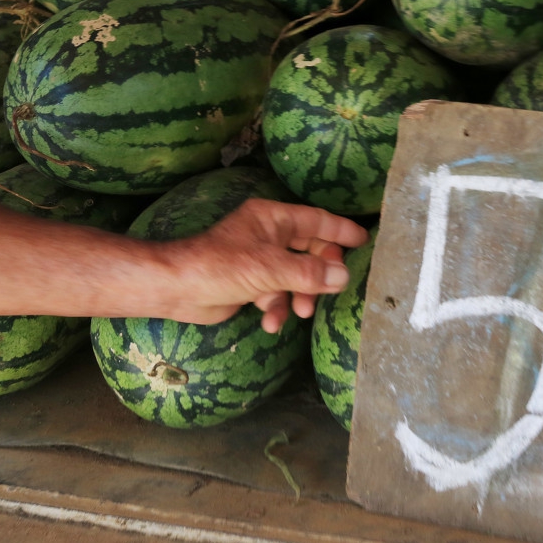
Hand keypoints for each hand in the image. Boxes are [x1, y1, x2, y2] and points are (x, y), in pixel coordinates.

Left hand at [163, 198, 369, 331]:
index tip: (365, 241)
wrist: (177, 289)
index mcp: (273, 219)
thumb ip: (309, 273)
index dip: (341, 231)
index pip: (317, 221)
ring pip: (295, 276)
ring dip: (300, 295)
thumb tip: (344, 276)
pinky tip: (271, 323)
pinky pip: (276, 294)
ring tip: (301, 312)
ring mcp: (259, 260)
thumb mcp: (270, 269)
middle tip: (334, 288)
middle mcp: (268, 236)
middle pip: (309, 250)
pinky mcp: (250, 284)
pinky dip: (277, 308)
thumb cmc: (220, 266)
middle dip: (321, 272)